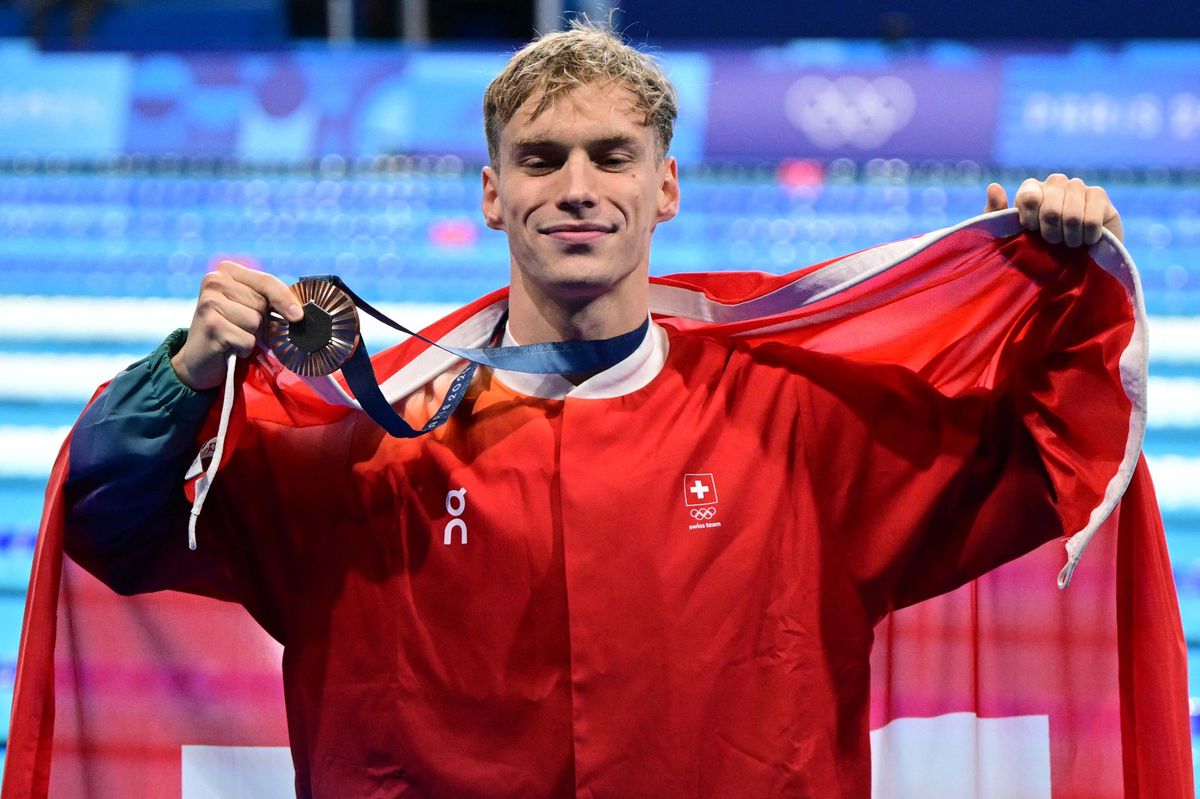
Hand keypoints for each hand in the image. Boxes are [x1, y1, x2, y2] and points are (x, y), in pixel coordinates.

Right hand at [171, 261, 302, 390]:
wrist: (199, 357)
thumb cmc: (232, 329)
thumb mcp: (251, 307)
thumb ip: (270, 300)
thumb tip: (298, 312)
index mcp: (227, 271)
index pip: (267, 281)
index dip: (286, 299)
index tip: (299, 315)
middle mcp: (214, 281)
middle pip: (262, 303)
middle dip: (262, 321)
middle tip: (244, 327)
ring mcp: (209, 302)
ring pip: (256, 322)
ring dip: (252, 336)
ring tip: (234, 336)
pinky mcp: (210, 325)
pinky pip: (247, 339)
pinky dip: (243, 348)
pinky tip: (229, 346)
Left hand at [984, 174, 1122, 246]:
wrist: (1072, 265)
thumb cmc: (1035, 249)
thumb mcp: (1007, 237)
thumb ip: (995, 214)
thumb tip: (993, 186)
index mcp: (1031, 189)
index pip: (1029, 195)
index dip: (1030, 219)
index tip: (1031, 231)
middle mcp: (1055, 182)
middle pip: (1050, 206)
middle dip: (1050, 232)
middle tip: (1052, 242)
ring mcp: (1078, 186)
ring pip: (1071, 214)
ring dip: (1069, 237)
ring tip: (1069, 243)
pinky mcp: (1099, 196)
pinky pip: (1091, 218)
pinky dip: (1087, 236)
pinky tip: (1086, 239)